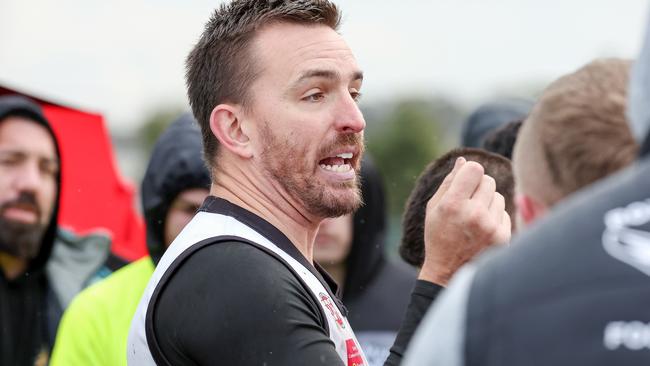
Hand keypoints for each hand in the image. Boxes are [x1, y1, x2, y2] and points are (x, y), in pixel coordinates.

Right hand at [418, 157, 510, 285]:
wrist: (449, 272)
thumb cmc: (438, 235)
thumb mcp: (434, 208)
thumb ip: (448, 182)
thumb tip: (463, 160)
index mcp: (452, 204)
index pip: (475, 169)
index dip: (470, 172)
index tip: (465, 180)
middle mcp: (473, 214)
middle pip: (488, 180)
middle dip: (478, 187)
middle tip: (467, 202)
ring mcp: (490, 226)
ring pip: (498, 196)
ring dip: (487, 202)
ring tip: (473, 218)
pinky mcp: (502, 237)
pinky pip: (504, 212)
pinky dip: (494, 217)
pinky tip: (481, 230)